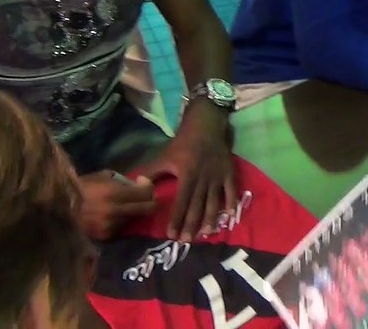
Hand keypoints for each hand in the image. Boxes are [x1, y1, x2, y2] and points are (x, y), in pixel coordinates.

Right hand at [78, 170, 157, 239]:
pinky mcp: (106, 236)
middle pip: (148, 209)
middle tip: (143, 195)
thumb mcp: (101, 177)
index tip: (141, 182)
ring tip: (118, 204)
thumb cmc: (79, 188)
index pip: (146, 193)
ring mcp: (112, 226)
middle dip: (150, 200)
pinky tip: (107, 214)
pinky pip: (120, 226)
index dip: (148, 186)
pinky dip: (119, 219)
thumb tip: (136, 185)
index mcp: (115, 193)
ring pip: (133, 218)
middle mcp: (117, 211)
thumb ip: (121, 181)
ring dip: (131, 210)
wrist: (57, 209)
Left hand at [136, 102, 236, 242]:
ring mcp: (217, 176)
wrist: (206, 126)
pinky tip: (230, 216)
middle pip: (197, 205)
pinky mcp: (229, 173)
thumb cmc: (183, 143)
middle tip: (187, 241)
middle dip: (191, 224)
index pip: (181, 201)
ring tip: (206, 234)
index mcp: (187, 175)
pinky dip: (231, 203)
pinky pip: (231, 190)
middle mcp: (203, 179)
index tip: (172, 234)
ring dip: (210, 218)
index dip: (176, 218)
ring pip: (214, 201)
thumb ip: (152, 171)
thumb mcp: (165, 156)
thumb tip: (136, 184)